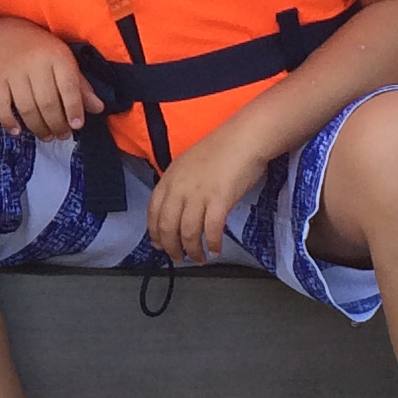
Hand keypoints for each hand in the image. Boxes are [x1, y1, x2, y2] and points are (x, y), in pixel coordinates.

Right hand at [0, 17, 100, 140]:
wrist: (7, 34)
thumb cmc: (43, 51)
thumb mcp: (66, 61)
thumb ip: (81, 86)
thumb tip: (99, 108)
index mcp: (57, 56)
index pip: (68, 86)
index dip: (73, 108)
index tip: (77, 126)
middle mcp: (35, 63)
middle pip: (46, 101)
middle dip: (56, 124)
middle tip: (62, 135)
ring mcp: (13, 71)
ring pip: (26, 107)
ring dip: (37, 127)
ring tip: (47, 136)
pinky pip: (0, 104)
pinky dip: (8, 121)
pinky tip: (17, 132)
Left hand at [148, 127, 269, 266]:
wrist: (244, 139)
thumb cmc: (220, 150)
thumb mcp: (188, 165)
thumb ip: (179, 186)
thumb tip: (177, 210)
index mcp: (169, 178)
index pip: (154, 212)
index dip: (155, 233)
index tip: (159, 245)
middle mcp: (179, 188)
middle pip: (168, 227)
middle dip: (171, 248)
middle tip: (178, 259)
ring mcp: (198, 195)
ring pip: (188, 233)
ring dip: (192, 251)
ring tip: (199, 259)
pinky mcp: (219, 201)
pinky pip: (211, 230)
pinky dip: (213, 244)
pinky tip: (216, 250)